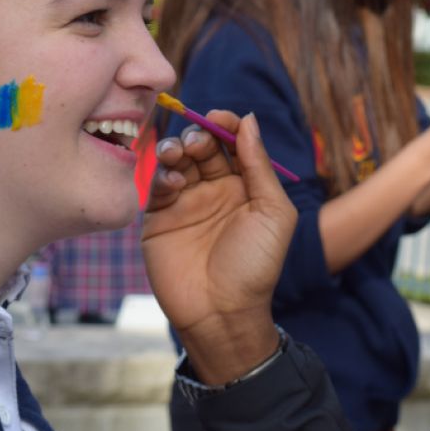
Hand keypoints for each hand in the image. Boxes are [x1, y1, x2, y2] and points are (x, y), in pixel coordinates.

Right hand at [142, 111, 297, 383]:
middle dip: (198, 135)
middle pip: (202, 146)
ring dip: (175, 148)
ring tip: (177, 154)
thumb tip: (249, 119)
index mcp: (245, 186)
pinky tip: (172, 183)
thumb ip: (260, 165)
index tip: (217, 117)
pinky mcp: (159, 219)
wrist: (222, 313)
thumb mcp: (272, 212)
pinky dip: (161, 175)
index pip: (233, 142)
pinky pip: (156, 186)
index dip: (225, 124)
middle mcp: (214, 189)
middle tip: (196, 142)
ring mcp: (185, 203)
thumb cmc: (255, 265)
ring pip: (176, 160)